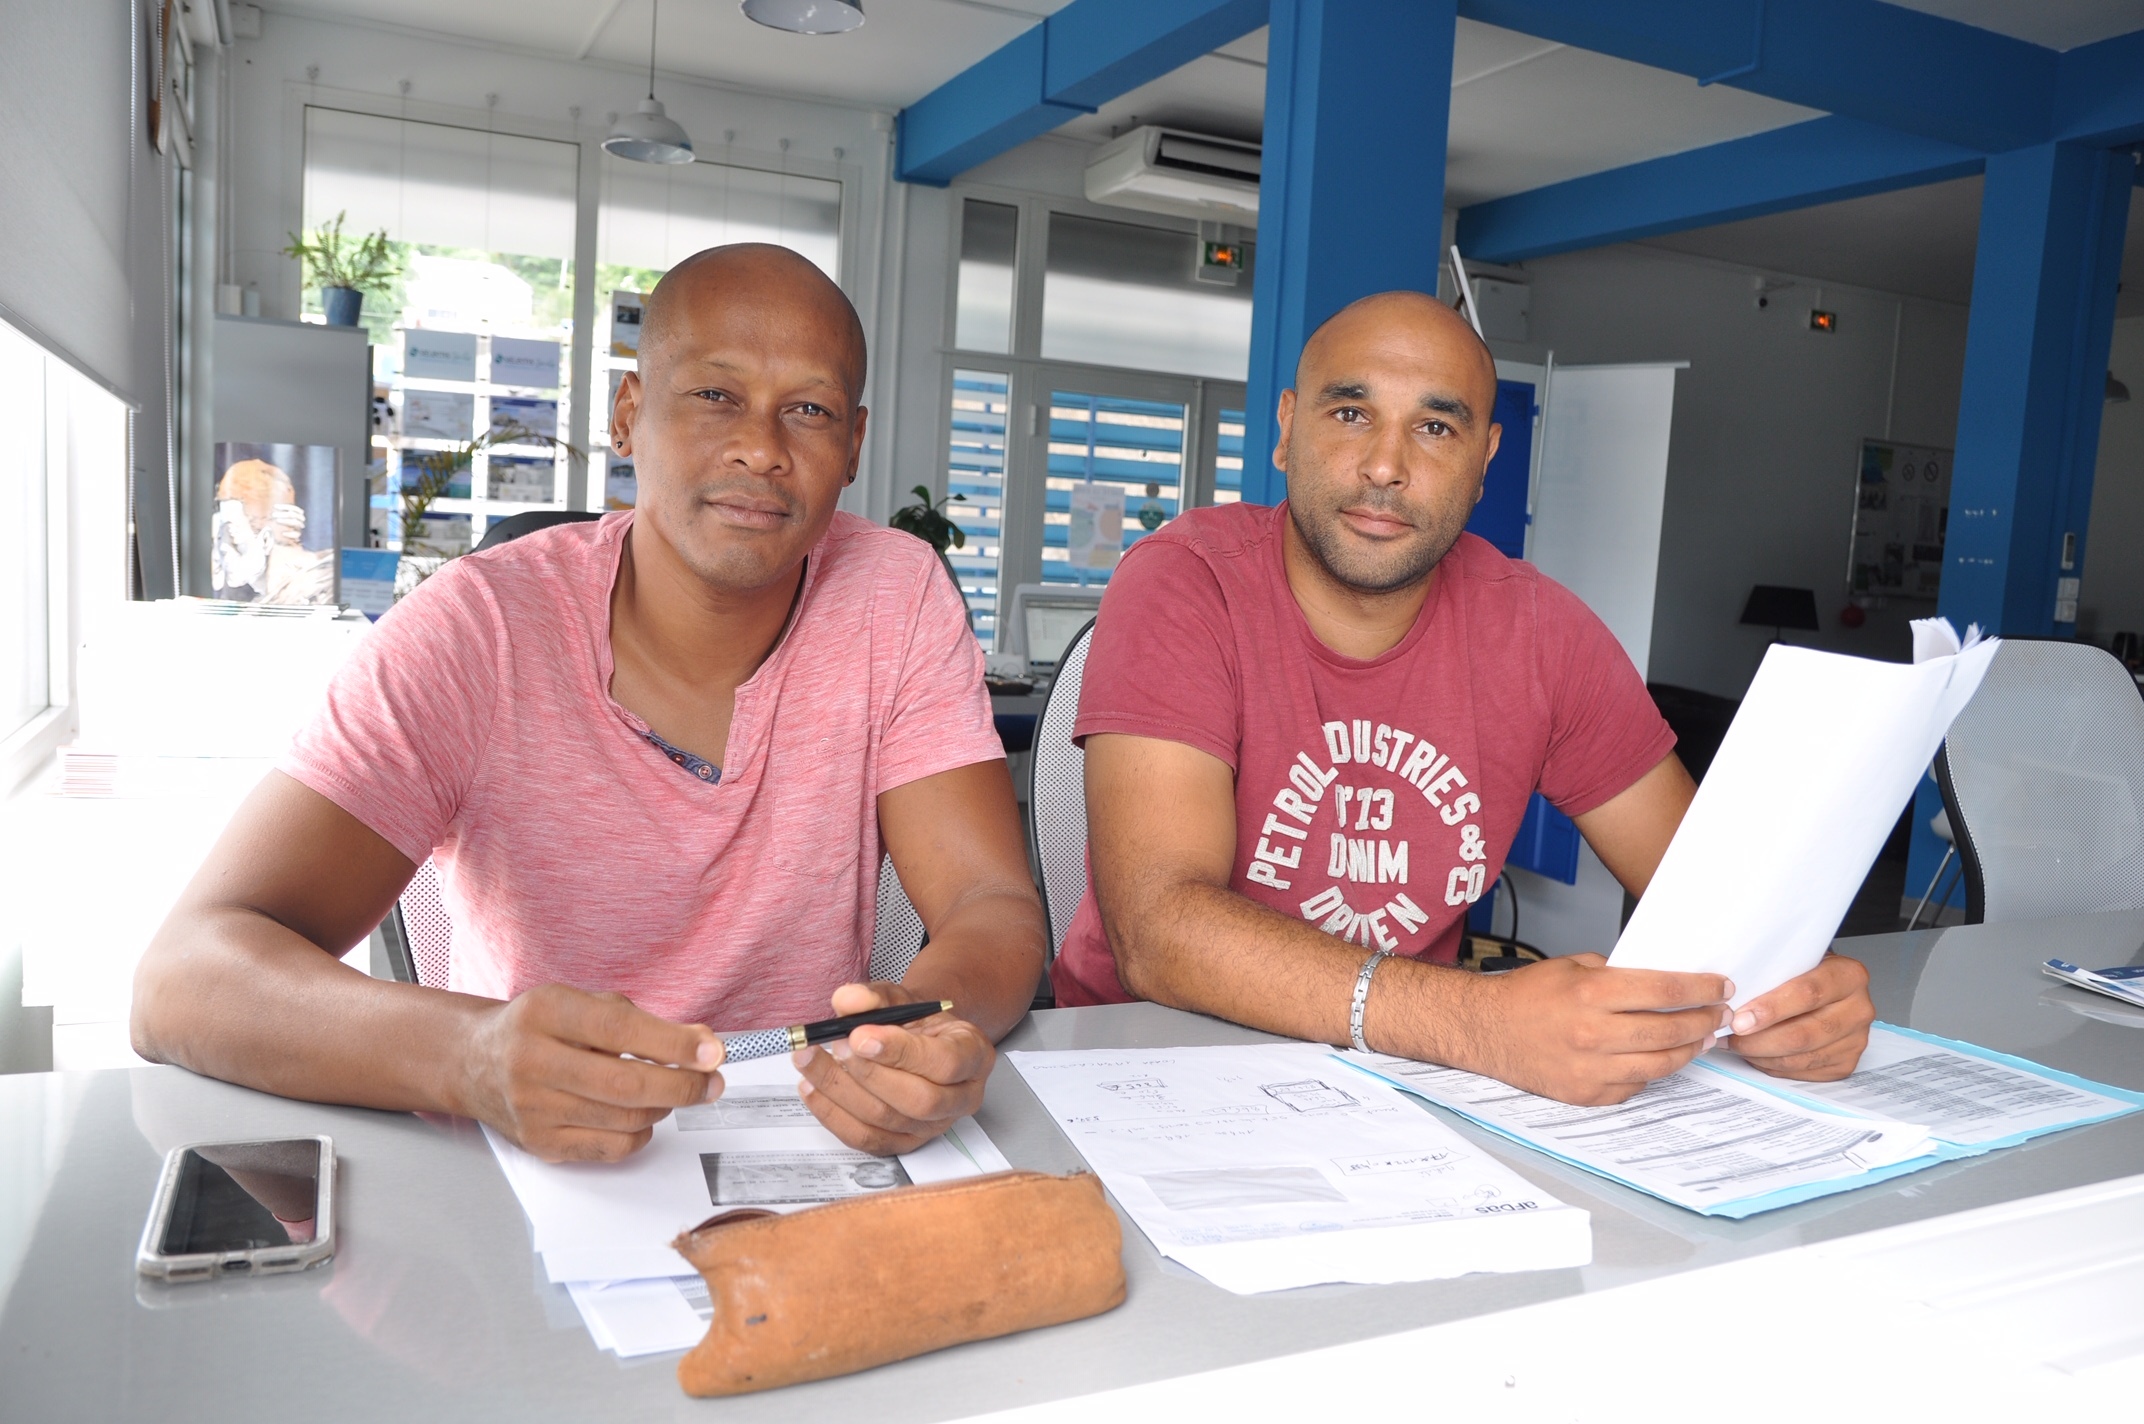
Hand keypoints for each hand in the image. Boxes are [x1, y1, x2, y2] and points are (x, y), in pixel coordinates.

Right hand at [459, 984, 724, 1162]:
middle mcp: (532, 1061)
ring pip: (625, 1120)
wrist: (475, 1061)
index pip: (620, 1031)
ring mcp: (533, 1108)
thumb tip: (702, 1044)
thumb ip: (641, 1021)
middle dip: (683, 1086)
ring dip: (665, 1107)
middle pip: (626, 1085)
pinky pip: (612, 1148)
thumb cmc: (541, 1028)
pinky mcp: (540, 1143)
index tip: (713, 1051)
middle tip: (712, 1082)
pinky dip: (640, 1133)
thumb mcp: (583, 1003)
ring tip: (671, 1090)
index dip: (673, 1044)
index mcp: (545, 1012)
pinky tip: (639, 1114)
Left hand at [793, 982, 993, 1154]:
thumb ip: (874, 997)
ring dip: (840, 1090)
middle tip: (835, 1046)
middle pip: (919, 1100)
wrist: (917, 1041)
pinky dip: (832, 1114)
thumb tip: (847, 1000)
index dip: (900, 1051)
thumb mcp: (900, 999)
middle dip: (868, 1074)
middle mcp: (961, 1097)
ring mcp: (934, 1126)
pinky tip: (812, 1087)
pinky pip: (866, 1139)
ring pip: (887, 1120)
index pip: (944, 1062)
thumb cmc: (915, 1023)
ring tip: (811, 1059)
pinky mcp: (905, 1143)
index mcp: (973, 1055)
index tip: (859, 1034)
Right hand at [1472, 954, 1730, 1105]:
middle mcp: (1593, 1034)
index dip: (1701, 989)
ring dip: (1689, 1049)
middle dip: (1704, 1020)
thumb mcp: (1573, 967)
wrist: (1486, 1030)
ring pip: (1661, 1064)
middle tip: (1720, 1013)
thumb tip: (1664, 981)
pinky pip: (1636, 1084)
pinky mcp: (1587, 1094)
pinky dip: (1654, 1070)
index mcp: (1591, 995)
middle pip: (1671, 1031)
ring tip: (1701, 1037)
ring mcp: (1591, 1069)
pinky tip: (1662, 1056)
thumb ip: (1618, 974)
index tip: (1721, 986)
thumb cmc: (1526, 996)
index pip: (1665, 991)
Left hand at [1727, 954, 1873, 1080]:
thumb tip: (1729, 994)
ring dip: (1761, 1055)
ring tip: (1735, 1045)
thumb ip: (1772, 973)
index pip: (1808, 993)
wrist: (1828, 987)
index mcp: (1849, 975)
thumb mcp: (1794, 959)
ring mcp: (1856, 1040)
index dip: (1771, 1008)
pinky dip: (1773, 1066)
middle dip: (1760, 1039)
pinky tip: (1756, 1054)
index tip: (1741, 1018)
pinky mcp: (1846, 1063)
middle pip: (1804, 1033)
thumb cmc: (1804, 972)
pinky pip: (1804, 1071)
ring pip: (1801, 1057)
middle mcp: (1859, 1009)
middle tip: (1731, 1037)